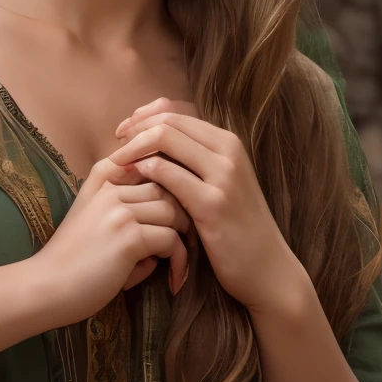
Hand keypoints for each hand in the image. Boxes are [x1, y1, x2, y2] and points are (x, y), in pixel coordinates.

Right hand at [32, 157, 190, 327]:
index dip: (170, 185)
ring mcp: (119, 211)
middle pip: (167, 188)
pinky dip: (179, 260)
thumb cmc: (72, 259)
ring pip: (173, 212)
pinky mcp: (129, 237)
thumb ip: (125, 205)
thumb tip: (169, 215)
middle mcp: (110, 187)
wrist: (45, 286)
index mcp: (101, 178)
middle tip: (179, 242)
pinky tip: (174, 279)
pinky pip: (172, 241)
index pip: (151, 164)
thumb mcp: (92, 216)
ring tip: (174, 262)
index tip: (172, 214)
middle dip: (179, 215)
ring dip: (180, 238)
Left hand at [111, 100, 307, 318]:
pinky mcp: (213, 203)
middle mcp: (228, 151)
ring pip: (165, 139)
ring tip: (114, 167)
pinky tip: (131, 184)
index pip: (176, 112)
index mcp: (228, 142)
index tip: (122, 133)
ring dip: (132, 150)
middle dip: (133, 131)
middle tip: (114, 149)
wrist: (267, 269)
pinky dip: (144, 173)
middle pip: (168, 121)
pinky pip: (168, 174)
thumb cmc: (236, 227)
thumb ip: (194, 160)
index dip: (143, 118)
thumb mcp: (220, 184)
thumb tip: (154, 136)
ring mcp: (223, 176)